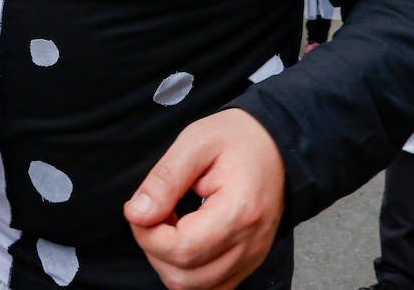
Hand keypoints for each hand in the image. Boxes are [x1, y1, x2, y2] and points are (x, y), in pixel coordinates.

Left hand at [125, 109, 285, 289]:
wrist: (277, 145)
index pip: (182, 249)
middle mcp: (249, 244)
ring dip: (168, 261)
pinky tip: (184, 238)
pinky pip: (209, 285)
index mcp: (239, 211)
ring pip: (193, 287)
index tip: (141, 209)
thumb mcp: (195, 142)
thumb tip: (136, 214)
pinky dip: (187, 270)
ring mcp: (250, 257)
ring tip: (170, 223)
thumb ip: (164, 180)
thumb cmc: (239, 138)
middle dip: (154, 248)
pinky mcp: (247, 263)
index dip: (149, 234)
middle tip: (155, 212)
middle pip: (184, 276)